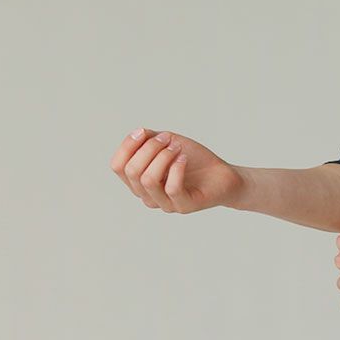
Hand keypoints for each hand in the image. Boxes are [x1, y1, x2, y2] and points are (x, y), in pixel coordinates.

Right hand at [110, 127, 240, 212]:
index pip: (117, 166)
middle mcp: (148, 196)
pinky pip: (172, 188)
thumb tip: (137, 134)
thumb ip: (148, 138)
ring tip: (177, 148)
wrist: (221, 174)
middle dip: (149, 148)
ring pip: (148, 180)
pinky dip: (177, 168)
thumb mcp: (167, 143)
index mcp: (138, 182)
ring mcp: (165, 204)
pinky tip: (184, 158)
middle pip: (132, 171)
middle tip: (168, 139)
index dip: (127, 146)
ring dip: (162, 157)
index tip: (143, 132)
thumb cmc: (192, 160)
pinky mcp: (183, 207)